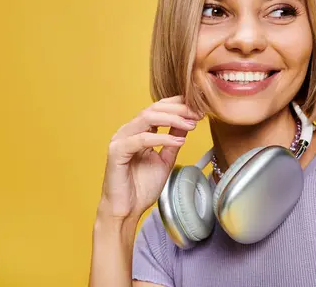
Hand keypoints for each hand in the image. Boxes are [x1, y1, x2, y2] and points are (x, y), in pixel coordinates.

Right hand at [98, 95, 202, 222]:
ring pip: (146, 118)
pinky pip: (140, 139)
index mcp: (137, 131)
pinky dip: (161, 138)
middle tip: (197, 114)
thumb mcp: (165, 160)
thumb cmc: (141, 187)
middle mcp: (127, 131)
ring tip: (190, 125)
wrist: (126, 210)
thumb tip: (187, 122)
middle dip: (178, 109)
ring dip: (172, 119)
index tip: (198, 109)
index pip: (157, 108)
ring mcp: (120, 139)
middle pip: (153, 109)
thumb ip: (173, 140)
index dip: (178, 105)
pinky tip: (178, 141)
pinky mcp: (116, 152)